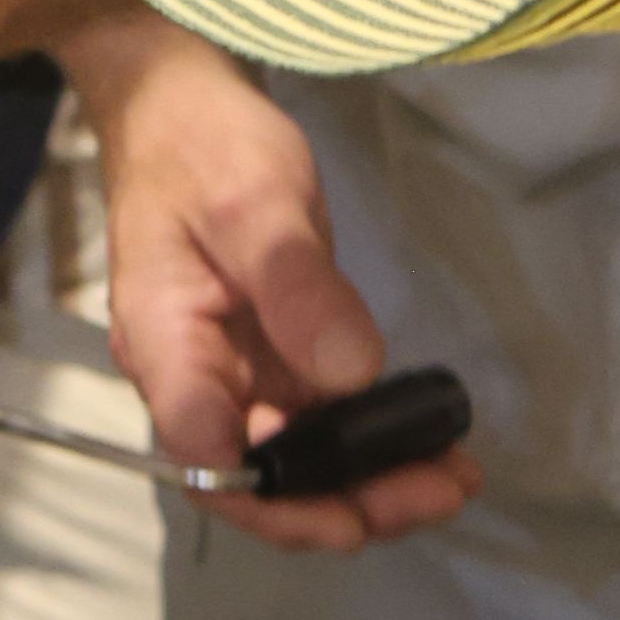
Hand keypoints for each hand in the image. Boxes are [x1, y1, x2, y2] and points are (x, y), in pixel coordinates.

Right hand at [64, 11, 480, 556]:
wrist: (181, 109)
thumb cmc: (203, 148)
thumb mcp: (256, 202)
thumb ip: (297, 286)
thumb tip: (350, 374)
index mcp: (166, 345)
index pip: (203, 452)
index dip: (272, 499)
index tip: (352, 510)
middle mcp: (194, 376)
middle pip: (255, 475)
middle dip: (342, 502)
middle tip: (438, 495)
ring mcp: (233, 371)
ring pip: (291, 457)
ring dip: (367, 479)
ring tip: (453, 479)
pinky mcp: (270, 356)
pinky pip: (316, 417)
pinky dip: (370, 438)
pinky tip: (430, 440)